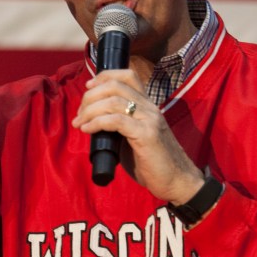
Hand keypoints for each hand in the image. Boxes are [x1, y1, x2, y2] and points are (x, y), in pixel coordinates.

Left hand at [72, 69, 203, 202]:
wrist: (177, 181)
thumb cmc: (153, 163)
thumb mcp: (134, 138)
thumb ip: (119, 126)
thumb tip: (93, 122)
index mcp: (147, 106)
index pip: (128, 76)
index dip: (104, 76)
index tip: (88, 88)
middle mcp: (150, 108)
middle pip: (116, 85)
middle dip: (90, 96)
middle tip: (79, 113)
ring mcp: (150, 120)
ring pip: (114, 101)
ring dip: (90, 110)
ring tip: (79, 123)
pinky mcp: (147, 135)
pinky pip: (117, 121)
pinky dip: (97, 122)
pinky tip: (88, 130)